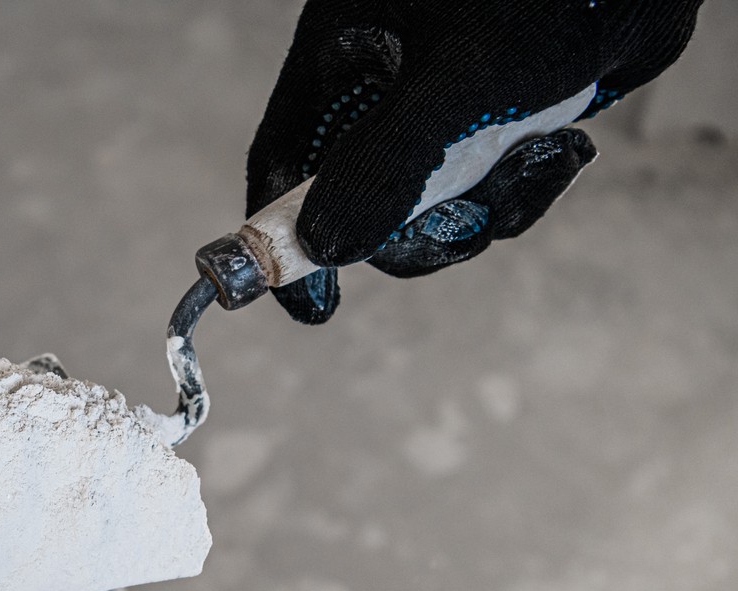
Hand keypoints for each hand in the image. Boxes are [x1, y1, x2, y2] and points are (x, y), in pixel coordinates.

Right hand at [247, 0, 702, 323]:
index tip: (315, 305)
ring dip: (486, 209)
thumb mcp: (456, 88)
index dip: (285, 236)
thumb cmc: (543, 3)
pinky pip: (485, 188)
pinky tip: (560, 152)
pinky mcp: (496, 119)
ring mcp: (439, 105)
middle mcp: (381, 83)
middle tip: (464, 233)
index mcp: (344, 56)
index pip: (284, 159)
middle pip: (358, 199)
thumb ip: (383, 170)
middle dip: (415, 232)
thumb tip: (324, 250)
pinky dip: (523, 189)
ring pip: (429, 204)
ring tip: (538, 164)